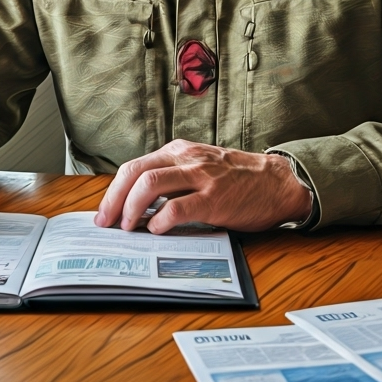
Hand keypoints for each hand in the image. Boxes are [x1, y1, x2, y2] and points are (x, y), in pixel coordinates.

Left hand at [93, 139, 311, 233]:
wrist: (277, 182)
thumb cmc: (238, 179)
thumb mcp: (201, 167)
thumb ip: (174, 178)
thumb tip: (138, 204)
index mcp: (180, 151)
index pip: (134, 167)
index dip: (113, 191)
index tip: (104, 213)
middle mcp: (186, 159)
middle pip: (135, 173)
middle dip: (114, 200)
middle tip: (107, 223)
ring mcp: (201, 177)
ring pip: (150, 185)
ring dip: (132, 209)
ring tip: (129, 227)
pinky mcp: (215, 198)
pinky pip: (178, 207)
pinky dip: (160, 221)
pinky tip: (157, 230)